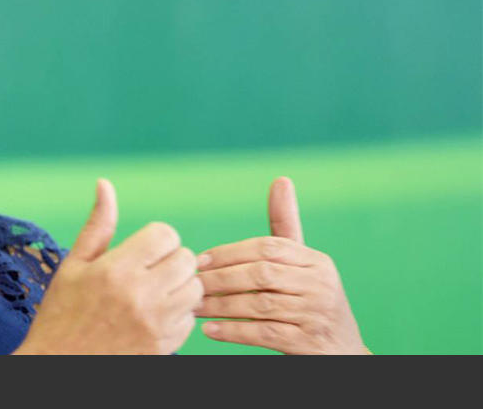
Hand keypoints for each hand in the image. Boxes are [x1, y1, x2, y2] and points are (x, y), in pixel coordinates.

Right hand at [15, 179, 202, 354]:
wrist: (59, 366)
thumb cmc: (63, 313)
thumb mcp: (75, 264)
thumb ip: (98, 225)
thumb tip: (105, 184)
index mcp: (116, 270)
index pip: (165, 234)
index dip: (157, 239)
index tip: (143, 250)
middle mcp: (140, 296)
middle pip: (186, 258)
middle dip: (171, 260)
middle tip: (149, 271)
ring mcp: (156, 324)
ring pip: (195, 288)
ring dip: (180, 286)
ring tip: (154, 292)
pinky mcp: (165, 347)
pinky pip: (192, 319)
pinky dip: (179, 315)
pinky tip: (155, 316)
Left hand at [194, 177, 367, 353]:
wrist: (344, 354)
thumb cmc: (312, 301)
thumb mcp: (303, 266)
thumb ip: (286, 228)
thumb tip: (280, 180)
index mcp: (317, 262)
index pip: (267, 247)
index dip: (229, 252)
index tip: (199, 260)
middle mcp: (321, 286)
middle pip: (261, 274)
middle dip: (221, 279)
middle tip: (191, 283)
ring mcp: (317, 315)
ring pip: (259, 304)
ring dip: (220, 306)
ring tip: (193, 306)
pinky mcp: (309, 344)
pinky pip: (264, 334)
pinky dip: (233, 331)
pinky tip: (209, 330)